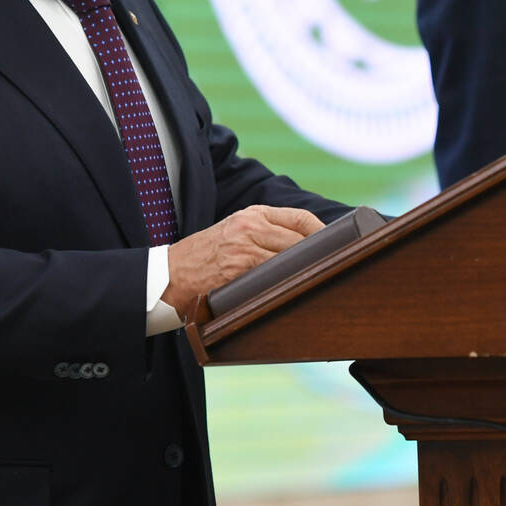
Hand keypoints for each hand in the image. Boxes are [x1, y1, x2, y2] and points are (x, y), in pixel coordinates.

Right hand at [160, 205, 323, 315]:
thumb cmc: (204, 257)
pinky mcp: (237, 268)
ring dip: (305, 271)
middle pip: (301, 239)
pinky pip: (272, 275)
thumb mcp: (234, 232)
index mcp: (252, 214)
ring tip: (318, 283)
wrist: (168, 273)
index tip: (336, 247)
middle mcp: (250, 225)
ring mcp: (244, 246)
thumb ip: (263, 233)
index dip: (323, 234)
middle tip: (335, 270)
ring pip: (290, 257)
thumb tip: (303, 248)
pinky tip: (294, 291)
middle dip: (318, 256)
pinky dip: (285, 283)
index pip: (300, 218)